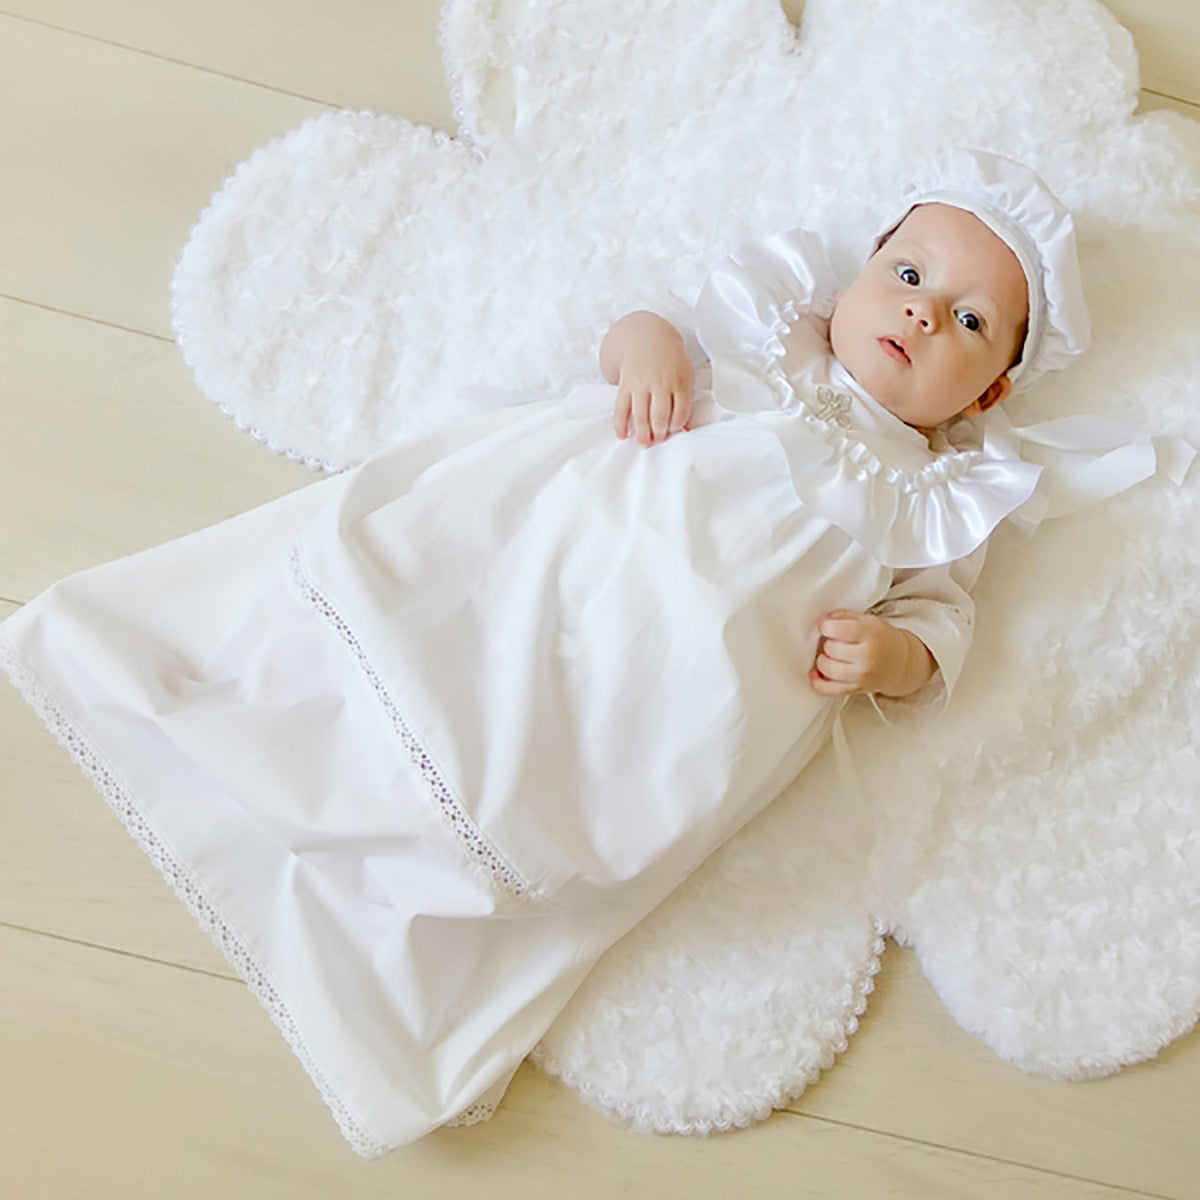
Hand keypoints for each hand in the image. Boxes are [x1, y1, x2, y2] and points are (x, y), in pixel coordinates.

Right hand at [612, 335, 692, 446]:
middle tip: (657, 440)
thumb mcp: (685, 375)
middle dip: (659, 433)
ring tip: (643, 443)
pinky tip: (622, 435)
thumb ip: (686, 401)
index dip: (677, 426)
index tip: (673, 430)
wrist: (648, 338)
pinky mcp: (625, 384)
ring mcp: (641, 384)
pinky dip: (620, 424)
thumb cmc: (671, 360)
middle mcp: (659, 383)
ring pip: (640, 415)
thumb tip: (685, 428)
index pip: (680, 412)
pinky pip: (621, 407)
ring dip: (642, 433)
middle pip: (659, 416)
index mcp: (678, 381)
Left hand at [809, 610, 934, 697]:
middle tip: (834, 641)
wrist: (900, 662)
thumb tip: (821, 621)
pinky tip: (816, 674)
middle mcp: (867, 657)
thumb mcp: (867, 620)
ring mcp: (861, 675)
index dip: (826, 626)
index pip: (838, 629)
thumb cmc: (881, 639)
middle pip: (831, 649)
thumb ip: (843, 617)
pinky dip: (817, 682)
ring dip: (823, 660)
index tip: (826, 626)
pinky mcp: (855, 689)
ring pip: (827, 669)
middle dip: (827, 643)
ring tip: (830, 655)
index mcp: (870, 635)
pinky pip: (829, 689)